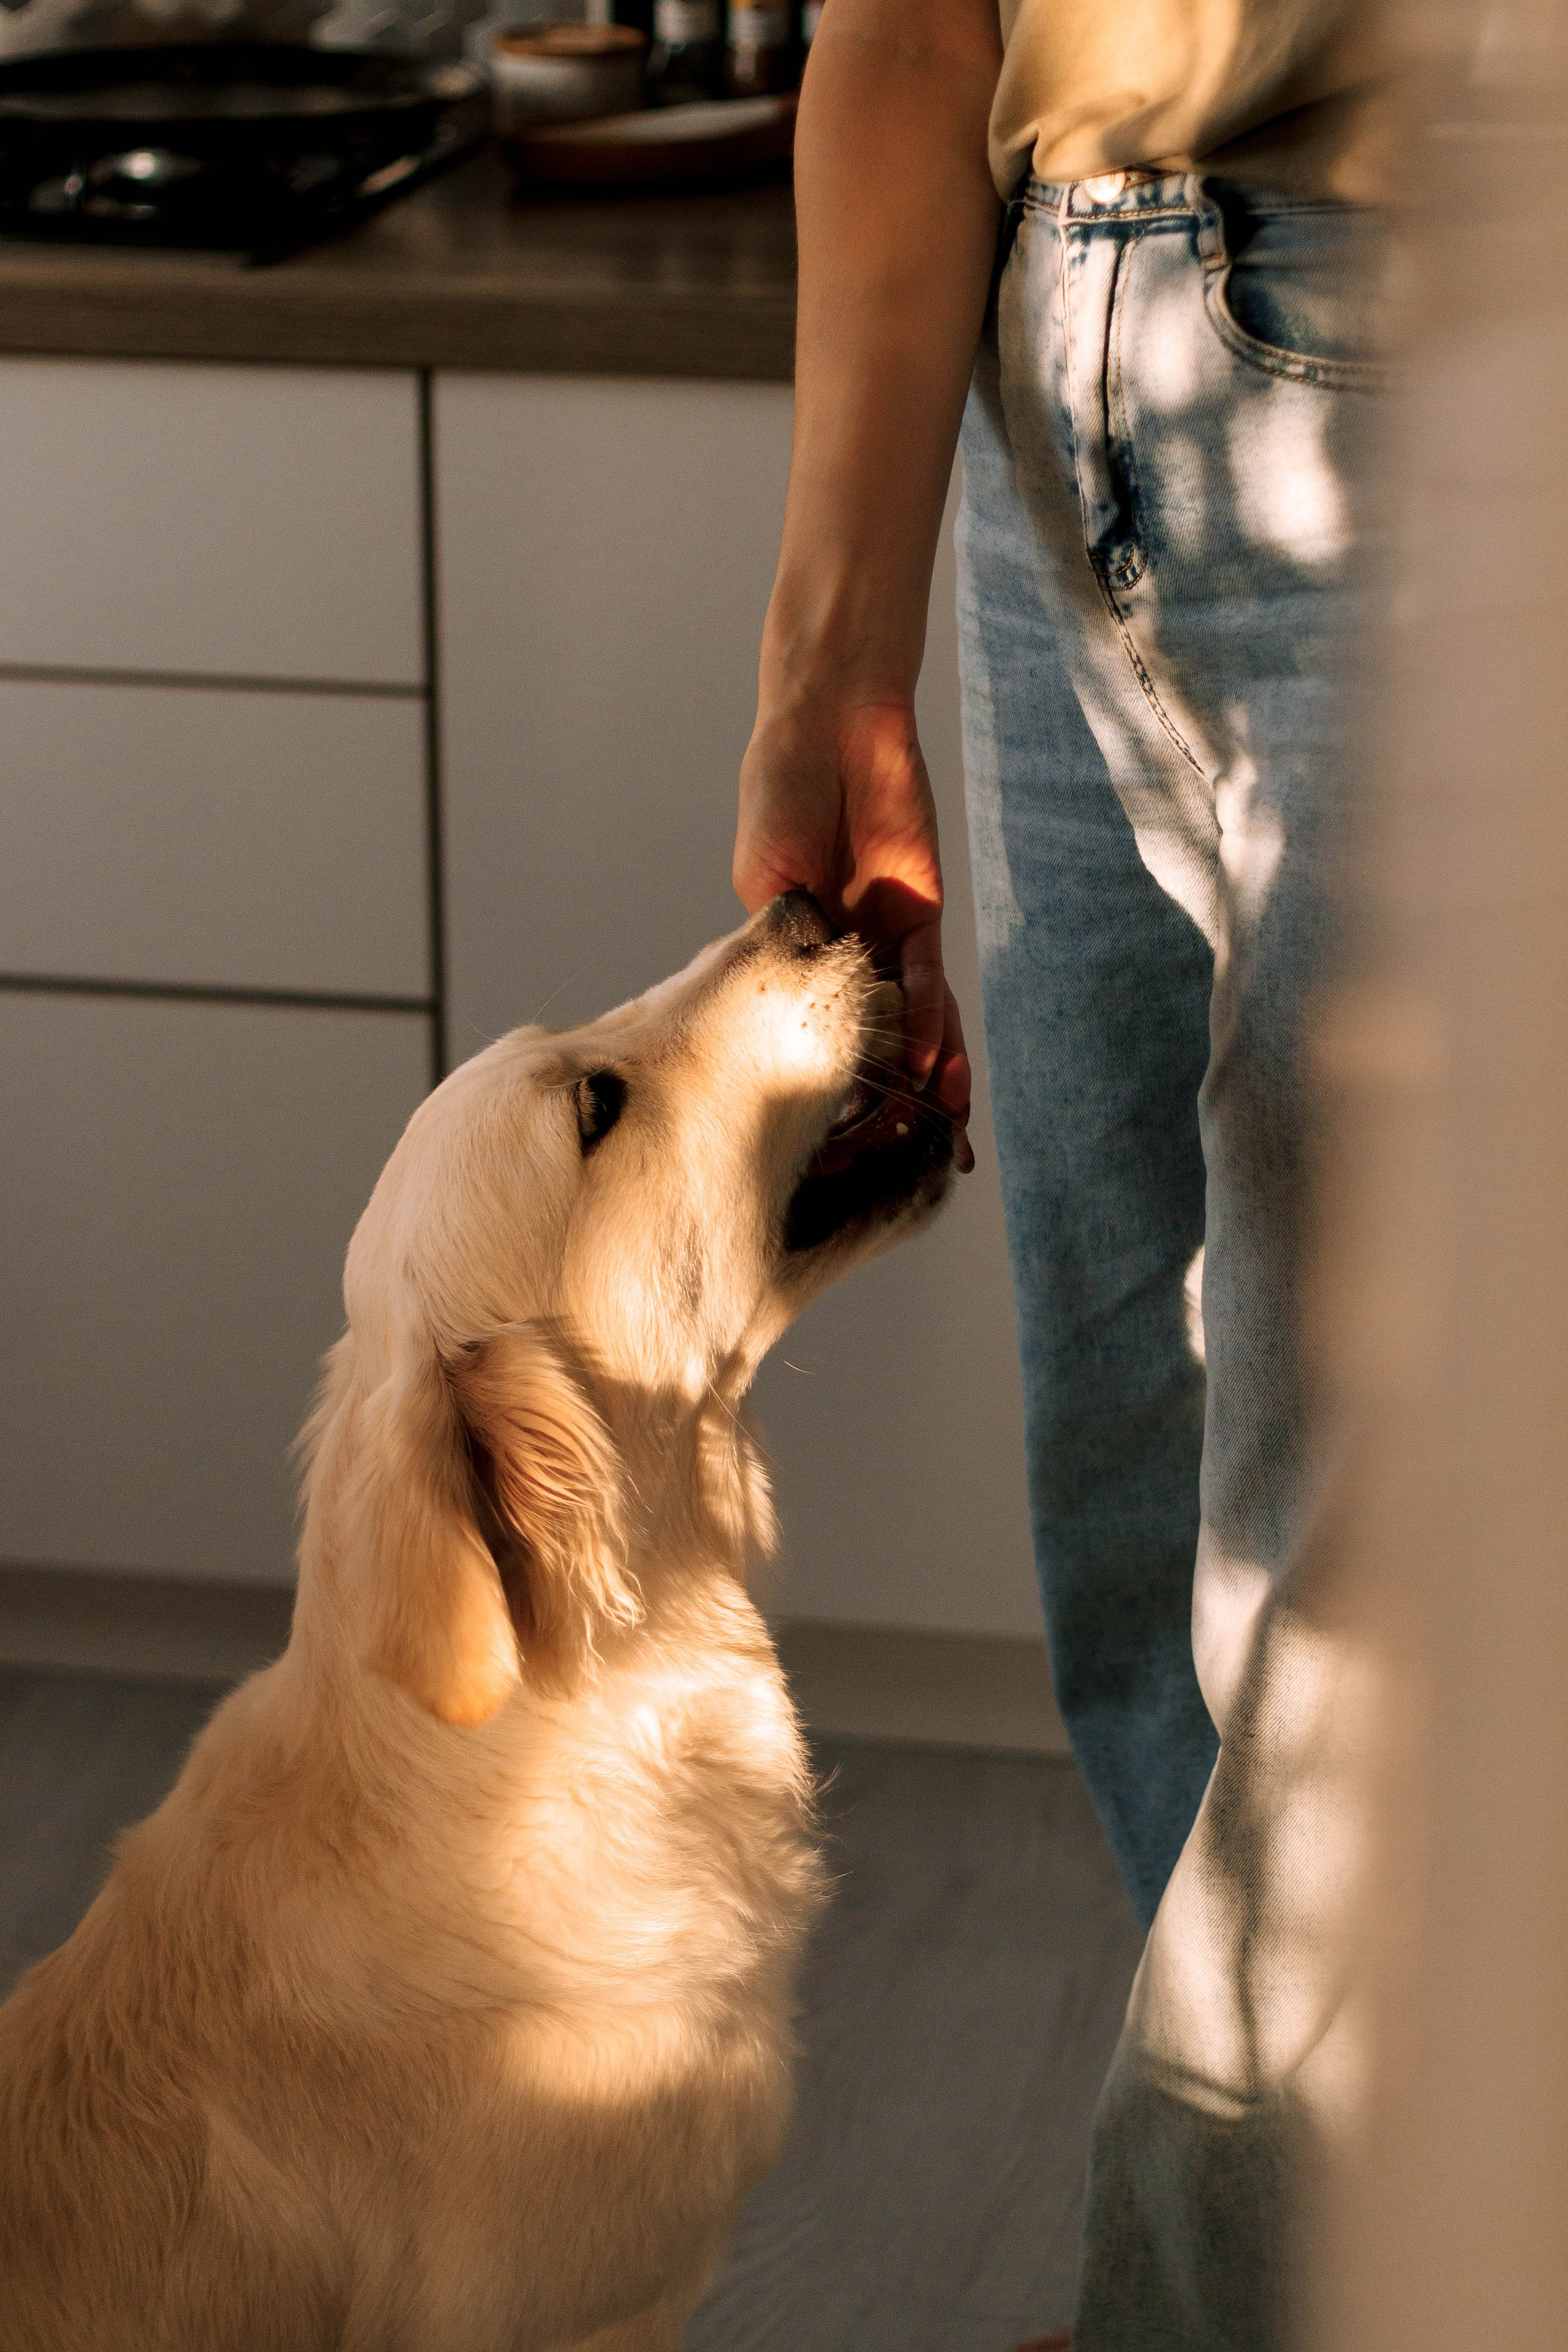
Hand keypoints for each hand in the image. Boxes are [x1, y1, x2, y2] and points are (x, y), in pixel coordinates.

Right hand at [735, 696, 972, 1150]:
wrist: (834, 726)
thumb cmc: (782, 789)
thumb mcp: (766, 873)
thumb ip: (786, 932)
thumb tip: (805, 996)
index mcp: (794, 949)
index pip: (805, 1028)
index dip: (818, 1081)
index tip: (818, 1141)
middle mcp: (841, 953)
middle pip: (864, 1040)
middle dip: (881, 1102)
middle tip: (889, 1165)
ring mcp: (881, 938)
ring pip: (906, 1024)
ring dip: (922, 1082)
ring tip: (934, 1141)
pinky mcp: (919, 915)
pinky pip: (928, 983)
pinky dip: (932, 1024)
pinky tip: (932, 1070)